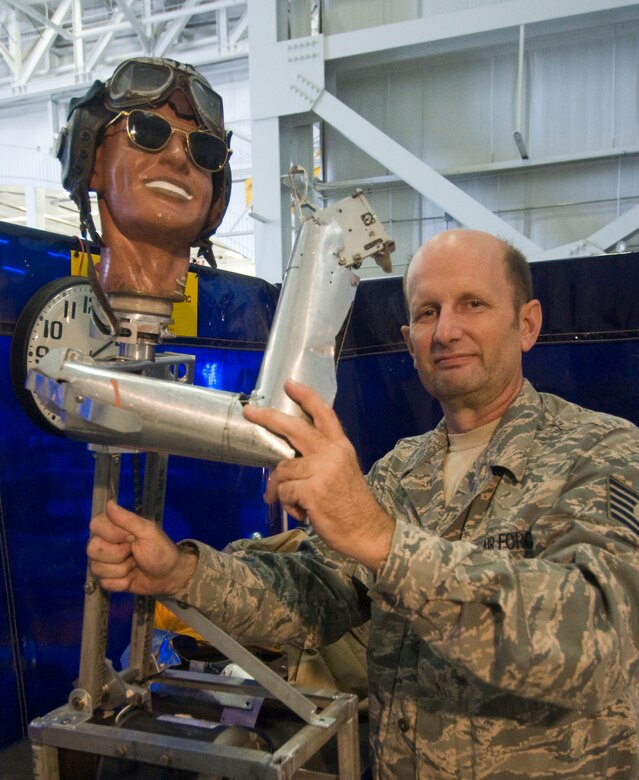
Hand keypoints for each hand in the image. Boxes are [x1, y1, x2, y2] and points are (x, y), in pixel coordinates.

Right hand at [87, 500, 197, 594]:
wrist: (168, 576)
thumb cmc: (160, 550)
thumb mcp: (148, 532)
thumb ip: (127, 519)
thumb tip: (109, 503)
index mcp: (112, 527)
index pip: (95, 525)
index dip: (112, 534)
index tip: (131, 536)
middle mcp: (103, 543)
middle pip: (92, 549)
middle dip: (118, 554)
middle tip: (134, 551)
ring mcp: (103, 562)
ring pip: (97, 568)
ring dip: (122, 569)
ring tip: (134, 564)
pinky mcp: (106, 580)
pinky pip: (104, 583)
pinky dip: (122, 582)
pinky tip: (131, 578)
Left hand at [243, 379, 393, 572]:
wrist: (367, 531)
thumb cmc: (352, 505)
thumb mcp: (342, 471)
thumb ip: (320, 458)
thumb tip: (287, 457)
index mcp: (340, 446)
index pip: (324, 414)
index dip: (306, 396)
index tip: (289, 384)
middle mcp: (332, 453)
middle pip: (294, 428)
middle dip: (269, 418)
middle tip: (250, 412)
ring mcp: (322, 470)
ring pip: (283, 469)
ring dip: (281, 489)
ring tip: (293, 502)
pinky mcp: (312, 490)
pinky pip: (284, 491)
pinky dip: (287, 503)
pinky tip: (302, 513)